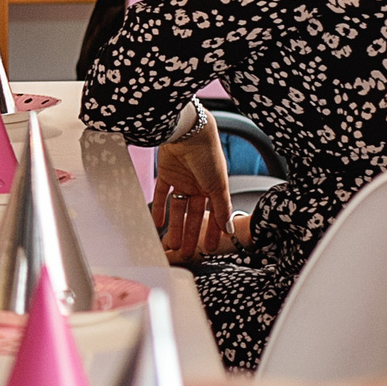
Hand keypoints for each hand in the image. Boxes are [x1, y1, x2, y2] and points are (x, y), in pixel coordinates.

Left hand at [153, 110, 236, 263]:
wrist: (189, 133)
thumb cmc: (208, 156)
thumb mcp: (218, 186)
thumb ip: (222, 208)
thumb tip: (229, 230)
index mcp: (214, 188)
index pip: (213, 215)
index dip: (212, 232)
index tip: (209, 249)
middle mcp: (199, 185)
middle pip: (194, 215)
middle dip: (190, 234)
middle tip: (186, 252)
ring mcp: (182, 179)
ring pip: (178, 208)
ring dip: (175, 226)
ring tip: (171, 244)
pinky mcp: (166, 173)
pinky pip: (162, 194)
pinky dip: (159, 208)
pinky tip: (157, 223)